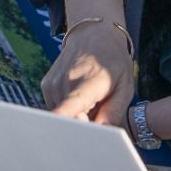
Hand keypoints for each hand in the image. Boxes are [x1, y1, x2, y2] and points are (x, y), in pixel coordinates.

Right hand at [41, 0, 131, 127]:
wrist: (94, 34)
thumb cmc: (113, 62)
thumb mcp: (125, 86)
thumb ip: (114, 112)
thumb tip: (104, 135)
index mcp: (88, 82)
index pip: (71, 105)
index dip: (64, 121)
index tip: (60, 136)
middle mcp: (65, 82)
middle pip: (69, 120)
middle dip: (85, 127)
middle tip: (101, 116)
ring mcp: (53, 84)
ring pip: (63, 116)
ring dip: (78, 117)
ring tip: (92, 102)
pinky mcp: (46, 86)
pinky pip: (57, 109)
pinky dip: (70, 110)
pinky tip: (81, 98)